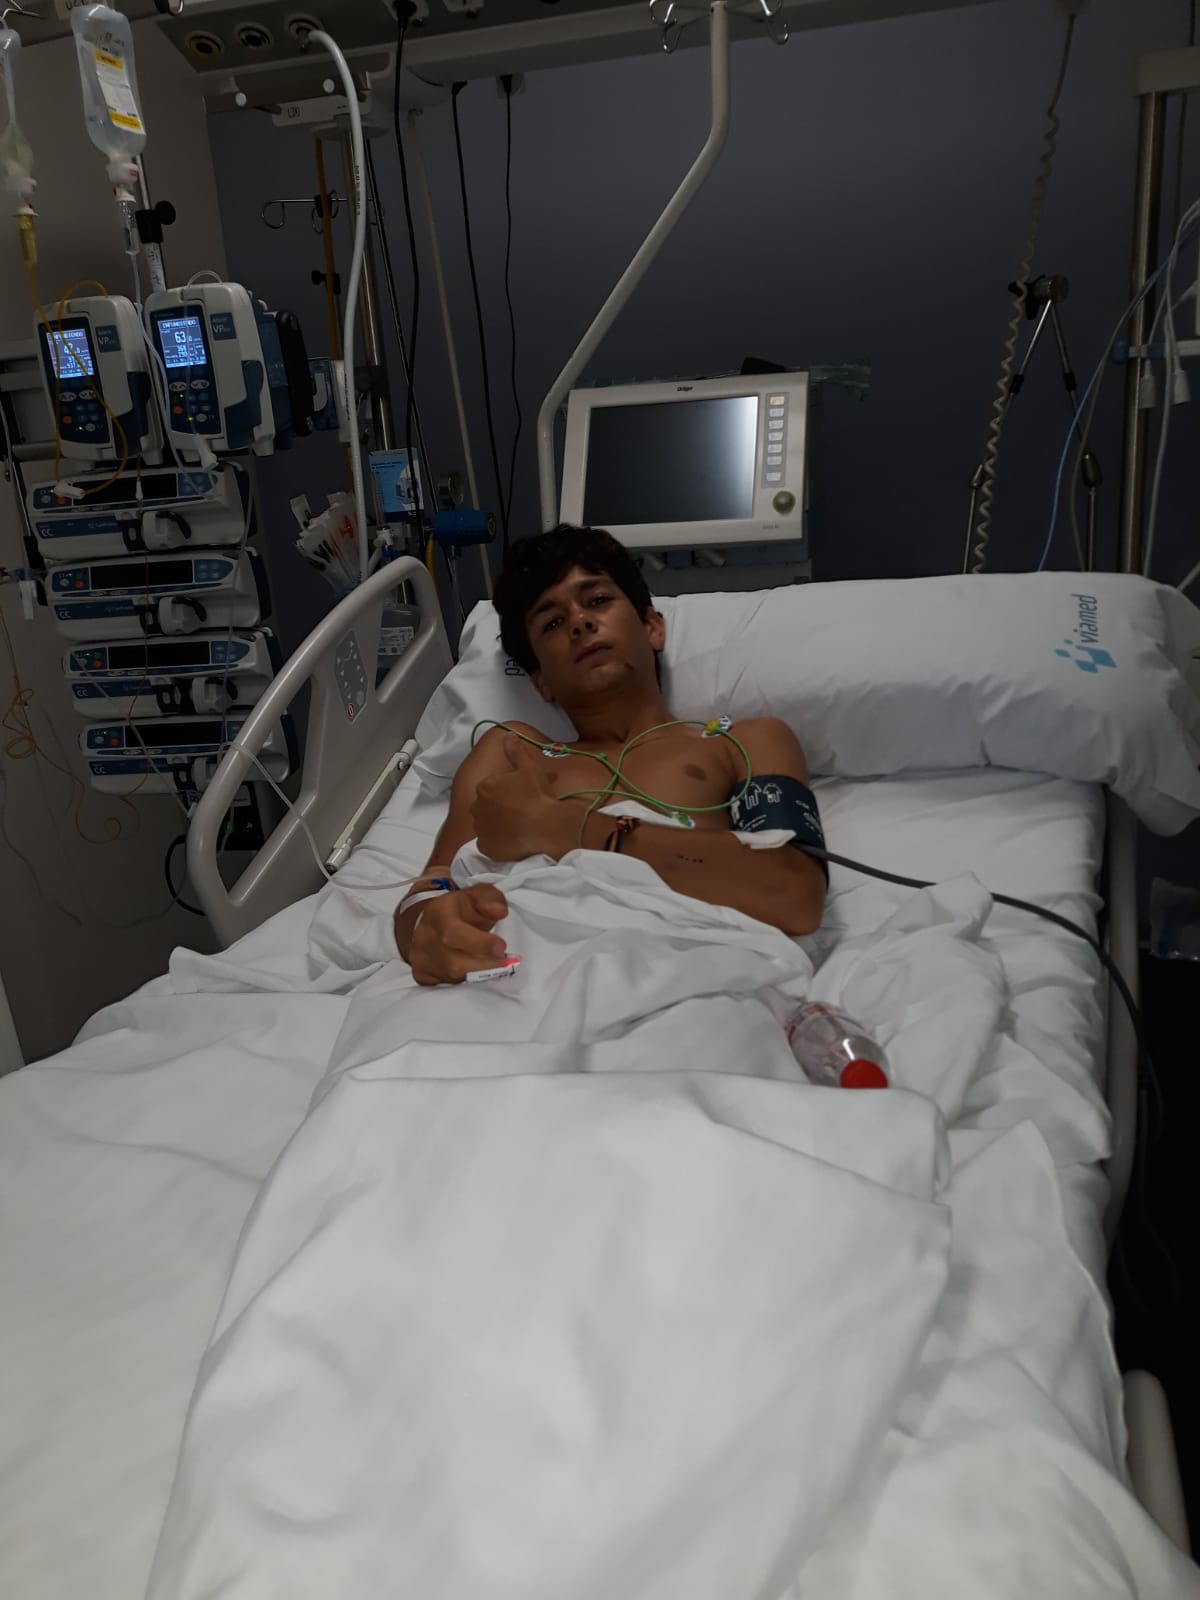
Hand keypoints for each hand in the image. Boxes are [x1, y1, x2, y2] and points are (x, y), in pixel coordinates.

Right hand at [405, 884, 509, 986]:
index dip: (479, 943)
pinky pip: (446, 986)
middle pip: (453, 963)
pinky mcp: (422, 975)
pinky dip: (464, 982)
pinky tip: (473, 971)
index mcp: (438, 913)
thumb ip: (491, 899)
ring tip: (491, 965)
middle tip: (504, 962)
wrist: (434, 921)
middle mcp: (424, 937)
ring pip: (451, 978)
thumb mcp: (479, 894)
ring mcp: (420, 958)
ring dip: (477, 974)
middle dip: (484, 965)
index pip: (452, 932)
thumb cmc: (461, 909)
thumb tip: (499, 911)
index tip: (501, 947)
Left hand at [471, 735, 575, 861]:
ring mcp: (481, 829)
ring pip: (485, 825)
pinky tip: (512, 840)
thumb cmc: (538, 796)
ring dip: (496, 825)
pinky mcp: (486, 848)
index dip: (505, 792)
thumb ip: (516, 751)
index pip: (489, 788)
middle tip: (519, 812)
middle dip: (497, 808)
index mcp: (485, 786)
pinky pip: (488, 844)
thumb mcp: (530, 768)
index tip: (519, 797)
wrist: (547, 827)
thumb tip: (509, 736)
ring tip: (517, 827)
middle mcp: (477, 807)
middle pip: (485, 806)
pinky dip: (497, 843)